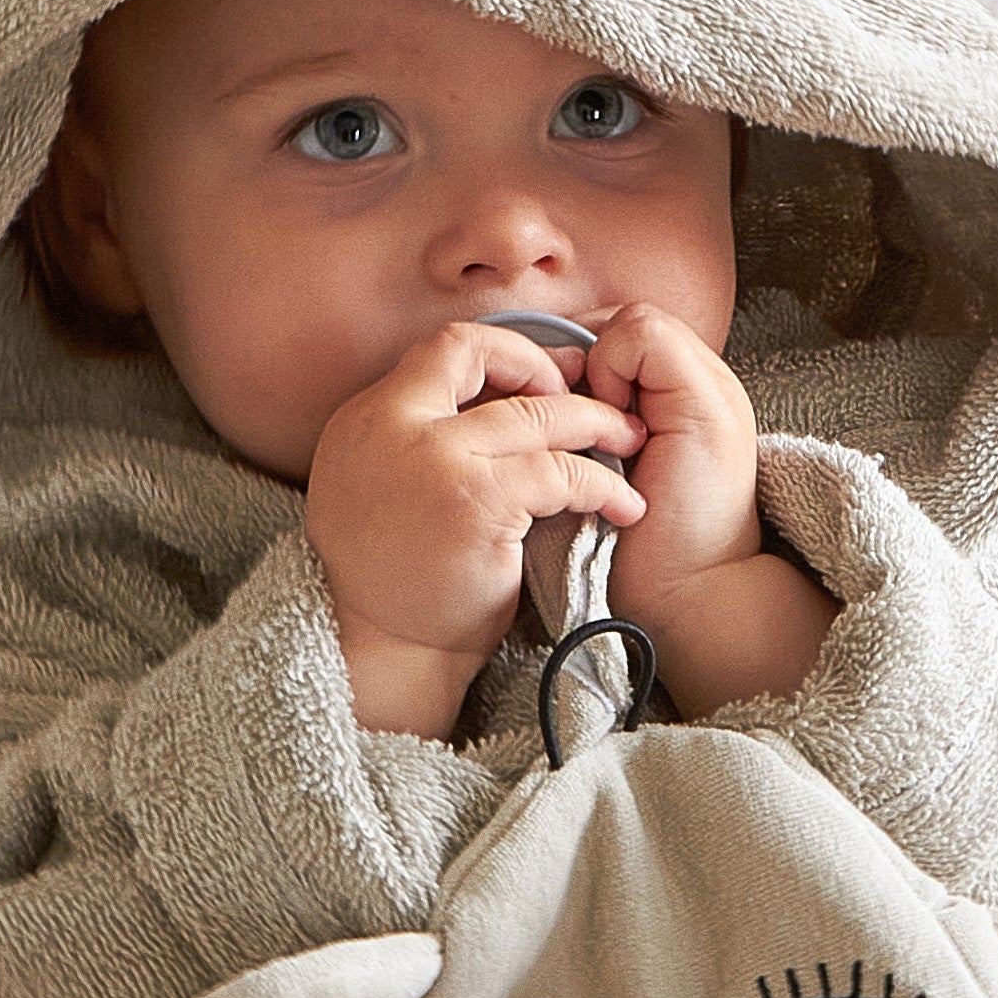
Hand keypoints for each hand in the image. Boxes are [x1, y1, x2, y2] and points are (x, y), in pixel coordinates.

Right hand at [306, 322, 645, 736]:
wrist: (385, 648)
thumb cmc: (395, 580)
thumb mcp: (380, 489)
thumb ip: (416, 442)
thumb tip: (486, 405)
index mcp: (367, 419)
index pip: (444, 349)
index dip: (504, 354)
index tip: (543, 384)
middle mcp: (391, 426)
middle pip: (485, 360)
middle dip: (552, 373)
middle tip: (597, 403)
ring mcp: (435, 461)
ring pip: (535, 415)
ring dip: (594, 423)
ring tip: (631, 441)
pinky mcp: (477, 502)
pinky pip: (560, 473)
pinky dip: (601, 484)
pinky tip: (623, 504)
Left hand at [586, 303, 834, 716]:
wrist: (687, 598)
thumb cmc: (631, 554)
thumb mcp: (599, 476)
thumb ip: (583, 428)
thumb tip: (533, 392)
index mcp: (676, 404)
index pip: (616, 338)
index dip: (578, 362)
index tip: (553, 413)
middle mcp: (700, 385)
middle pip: (622, 321)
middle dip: (582, 358)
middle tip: (562, 413)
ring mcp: (709, 387)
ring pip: (632, 320)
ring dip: (597, 366)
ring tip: (591, 428)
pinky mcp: (704, 399)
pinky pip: (641, 334)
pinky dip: (610, 369)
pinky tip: (608, 426)